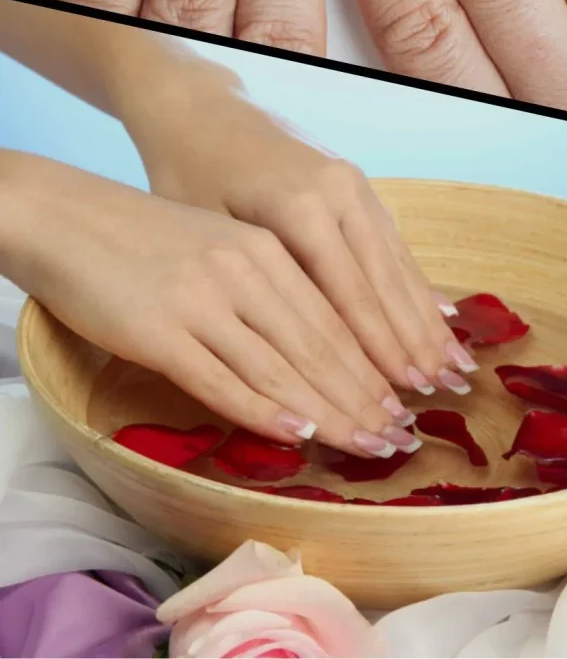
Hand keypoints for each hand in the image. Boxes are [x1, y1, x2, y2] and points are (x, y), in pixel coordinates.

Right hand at [1, 150, 425, 456]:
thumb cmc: (148, 233)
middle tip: (399, 436)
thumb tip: (316, 338)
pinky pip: (223, 380)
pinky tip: (297, 434)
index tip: (404, 399)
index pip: (335, 312)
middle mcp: (245, 268)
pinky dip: (265, 410)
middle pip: (320, 343)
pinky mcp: (161, 329)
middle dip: (365, 396)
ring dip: (330, 412)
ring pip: (282, 366)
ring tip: (367, 445)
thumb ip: (269, 282)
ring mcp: (204, 297)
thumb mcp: (221, 243)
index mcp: (267, 246)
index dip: (375, 360)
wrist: (69, 216)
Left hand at [118, 50, 476, 398]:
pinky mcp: (354, 181)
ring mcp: (352, 183)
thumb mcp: (209, 238)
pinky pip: (391, 240)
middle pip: (383, 283)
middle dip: (411, 344)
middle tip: (435, 395)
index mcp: (299, 208)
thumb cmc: (186, 176)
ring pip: (396, 262)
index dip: (376, 354)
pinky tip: (437, 316)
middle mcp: (338, 193)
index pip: (348, 298)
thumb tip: (300, 369)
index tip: (399, 401)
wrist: (196, 108)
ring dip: (422, 318)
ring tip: (450, 367)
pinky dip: (414, 283)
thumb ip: (262, 293)